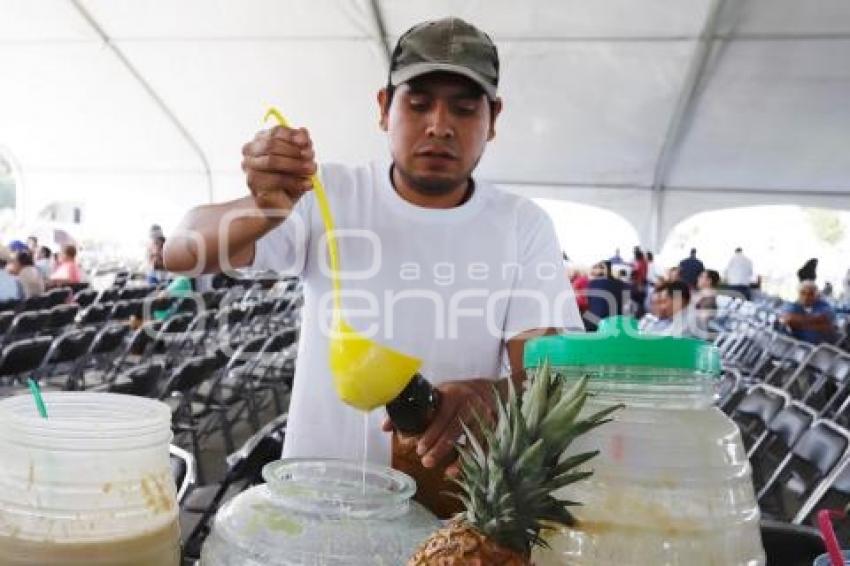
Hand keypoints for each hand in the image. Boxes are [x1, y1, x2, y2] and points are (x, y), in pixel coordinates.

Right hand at [241, 126, 316, 215]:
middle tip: (311, 157)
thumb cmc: (289, 179)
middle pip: (271, 144)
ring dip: (296, 165)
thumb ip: (301, 144)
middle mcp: (250, 153)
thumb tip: (303, 133)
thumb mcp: (300, 159)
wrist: (281, 204)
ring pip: (272, 161)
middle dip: (295, 151)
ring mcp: (249, 168)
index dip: (292, 136)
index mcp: (260, 140)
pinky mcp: (254, 185)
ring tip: (312, 170)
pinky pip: (276, 180)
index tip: (306, 142)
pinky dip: (295, 181)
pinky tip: (307, 184)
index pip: (275, 131)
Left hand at [383, 379, 499, 471]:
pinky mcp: (493, 428)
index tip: (419, 448)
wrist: (486, 390)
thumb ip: (412, 410)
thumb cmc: (454, 395)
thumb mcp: (435, 396)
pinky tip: (458, 471)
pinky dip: (471, 460)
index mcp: (453, 394)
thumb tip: (385, 427)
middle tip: (426, 462)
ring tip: (444, 471)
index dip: (431, 433)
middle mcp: (470, 404)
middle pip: (455, 428)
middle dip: (440, 447)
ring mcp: (484, 416)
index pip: (441, 415)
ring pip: (471, 439)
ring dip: (459, 457)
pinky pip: (483, 447)